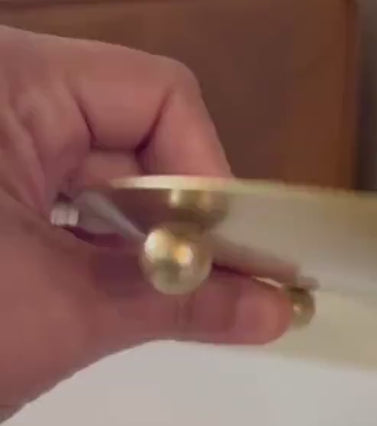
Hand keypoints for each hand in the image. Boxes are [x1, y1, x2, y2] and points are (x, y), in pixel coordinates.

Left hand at [0, 26, 290, 420]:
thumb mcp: (65, 315)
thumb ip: (183, 306)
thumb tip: (275, 312)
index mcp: (8, 85)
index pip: (158, 96)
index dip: (209, 170)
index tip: (231, 248)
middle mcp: (4, 100)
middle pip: (142, 142)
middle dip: (190, 219)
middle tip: (233, 280)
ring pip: (113, 180)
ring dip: (155, 242)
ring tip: (191, 292)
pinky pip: (78, 207)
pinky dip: (115, 250)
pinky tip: (135, 290)